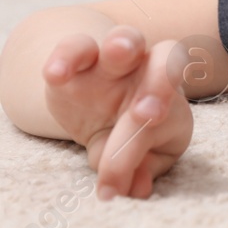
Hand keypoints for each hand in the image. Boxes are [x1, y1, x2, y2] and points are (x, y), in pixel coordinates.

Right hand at [42, 24, 192, 199]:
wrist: (95, 107)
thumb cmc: (132, 134)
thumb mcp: (140, 155)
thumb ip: (141, 169)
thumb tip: (136, 189)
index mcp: (170, 97)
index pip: (171, 111)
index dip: (154, 138)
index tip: (131, 163)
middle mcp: (147, 71)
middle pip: (167, 57)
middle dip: (161, 81)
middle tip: (144, 114)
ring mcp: (112, 63)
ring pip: (126, 38)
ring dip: (124, 43)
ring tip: (118, 52)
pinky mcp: (76, 61)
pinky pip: (75, 46)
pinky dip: (66, 56)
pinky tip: (56, 74)